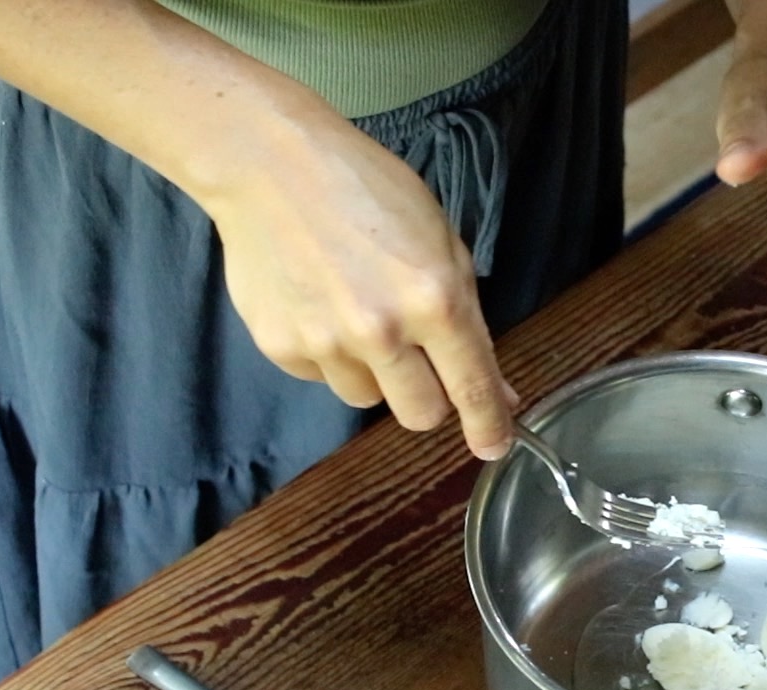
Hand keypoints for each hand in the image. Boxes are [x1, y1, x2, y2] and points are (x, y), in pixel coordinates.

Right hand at [205, 117, 517, 458]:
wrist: (270, 164)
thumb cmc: (368, 189)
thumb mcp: (441, 243)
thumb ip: (469, 320)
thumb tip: (497, 392)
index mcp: (435, 301)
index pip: (471, 389)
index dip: (489, 427)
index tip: (493, 447)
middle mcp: (381, 332)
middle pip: (420, 415)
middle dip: (427, 397)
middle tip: (417, 360)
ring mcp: (326, 343)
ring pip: (368, 398)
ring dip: (374, 373)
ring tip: (356, 313)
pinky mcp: (281, 347)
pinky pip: (321, 377)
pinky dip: (328, 354)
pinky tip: (318, 301)